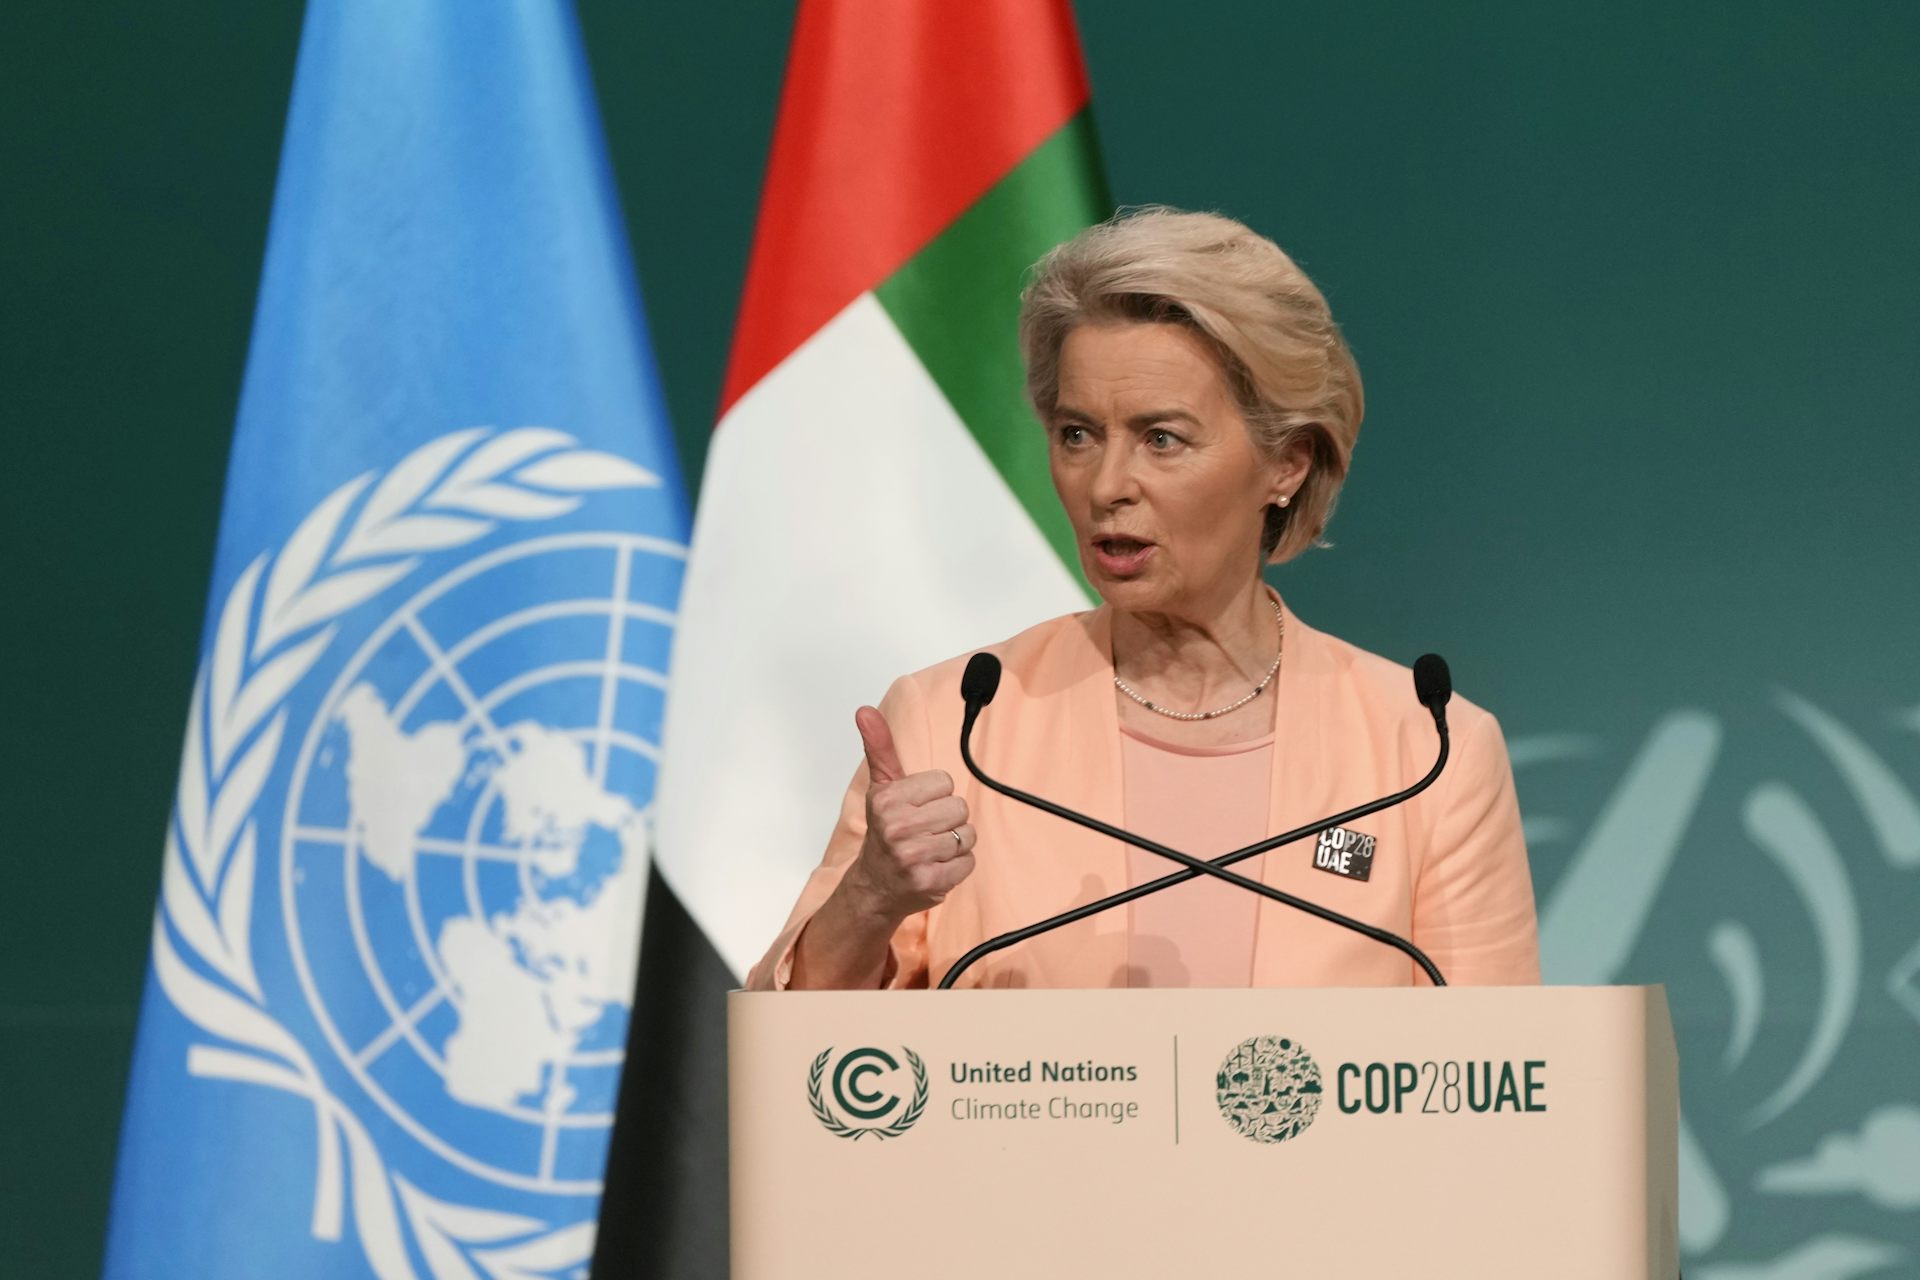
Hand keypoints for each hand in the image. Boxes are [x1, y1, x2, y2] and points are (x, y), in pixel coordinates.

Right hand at [842, 704, 975, 920]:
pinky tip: (936, 867)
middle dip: (947, 820)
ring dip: (955, 844)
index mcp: (887, 800)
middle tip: (925, 832)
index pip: (944, 782)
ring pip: (967, 835)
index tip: (917, 808)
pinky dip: (957, 866)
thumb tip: (865, 710)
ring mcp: (913, 857)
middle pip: (959, 808)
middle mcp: (898, 828)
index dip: (935, 795)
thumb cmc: (884, 832)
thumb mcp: (881, 788)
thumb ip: (879, 747)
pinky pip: (968, 862)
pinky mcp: (930, 882)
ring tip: (931, 849)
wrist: (875, 886)